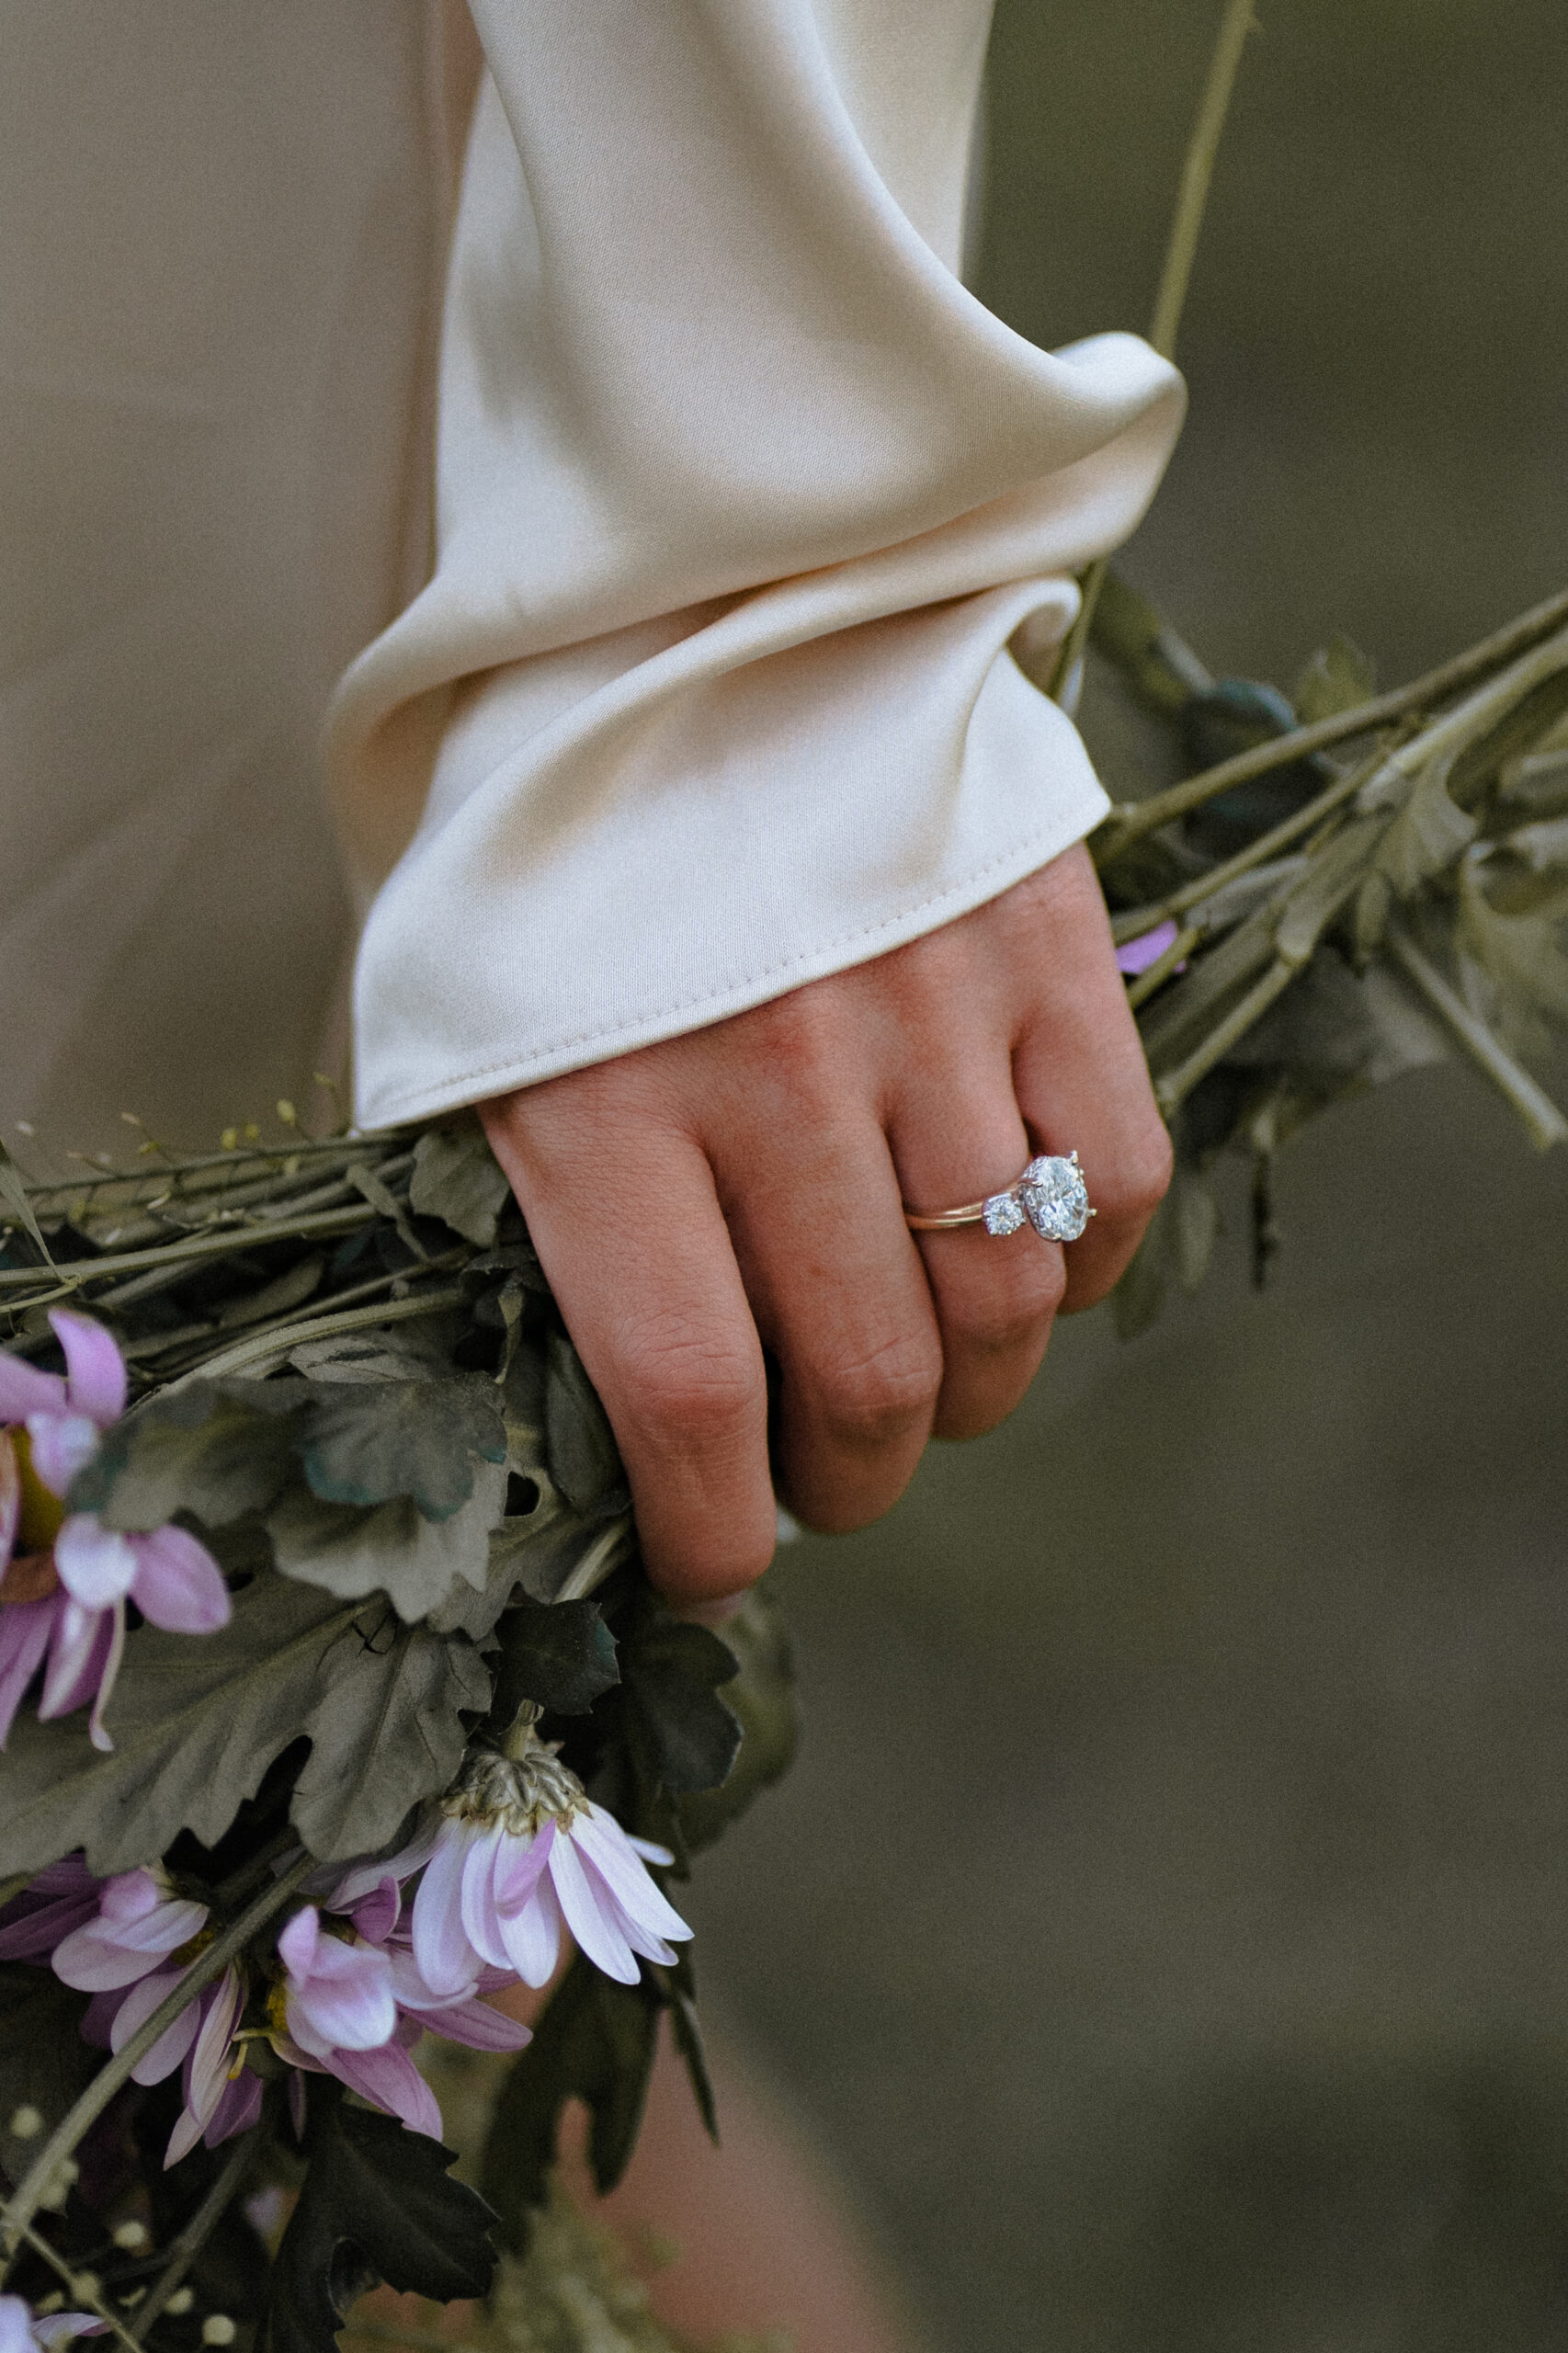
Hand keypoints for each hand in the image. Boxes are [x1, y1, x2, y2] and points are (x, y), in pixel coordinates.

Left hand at [480, 843, 1169, 1603]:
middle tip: (823, 1477)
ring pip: (1000, 1306)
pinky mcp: (1044, 949)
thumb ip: (538, 1198)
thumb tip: (635, 1389)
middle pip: (863, 1377)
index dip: (712, 1531)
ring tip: (924, 1385)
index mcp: (598, 1100)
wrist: (693, 605)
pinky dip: (1078, 1267)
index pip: (686, 1398)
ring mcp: (928, 1011)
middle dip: (846, 1477)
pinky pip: (1111, 1183)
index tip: (714, 1558)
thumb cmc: (555, 840)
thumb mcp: (468, 1016)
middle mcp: (774, 1073)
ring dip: (965, 1396)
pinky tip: (1019, 1260)